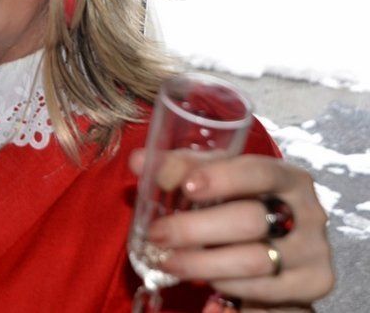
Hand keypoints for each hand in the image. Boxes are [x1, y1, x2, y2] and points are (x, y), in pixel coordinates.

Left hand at [130, 151, 333, 309]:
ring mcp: (313, 250)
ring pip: (253, 260)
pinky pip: (263, 290)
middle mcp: (308, 212)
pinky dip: (228, 287)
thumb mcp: (216, 182)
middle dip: (195, 229)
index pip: (258, 171)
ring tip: (168, 260)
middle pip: (249, 220)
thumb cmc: (241, 204)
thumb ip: (180, 168)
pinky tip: (205, 281)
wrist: (279, 247)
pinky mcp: (313, 284)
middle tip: (157, 234)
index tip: (186, 187)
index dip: (222, 178)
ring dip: (202, 263)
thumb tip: (138, 161)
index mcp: (288, 177)